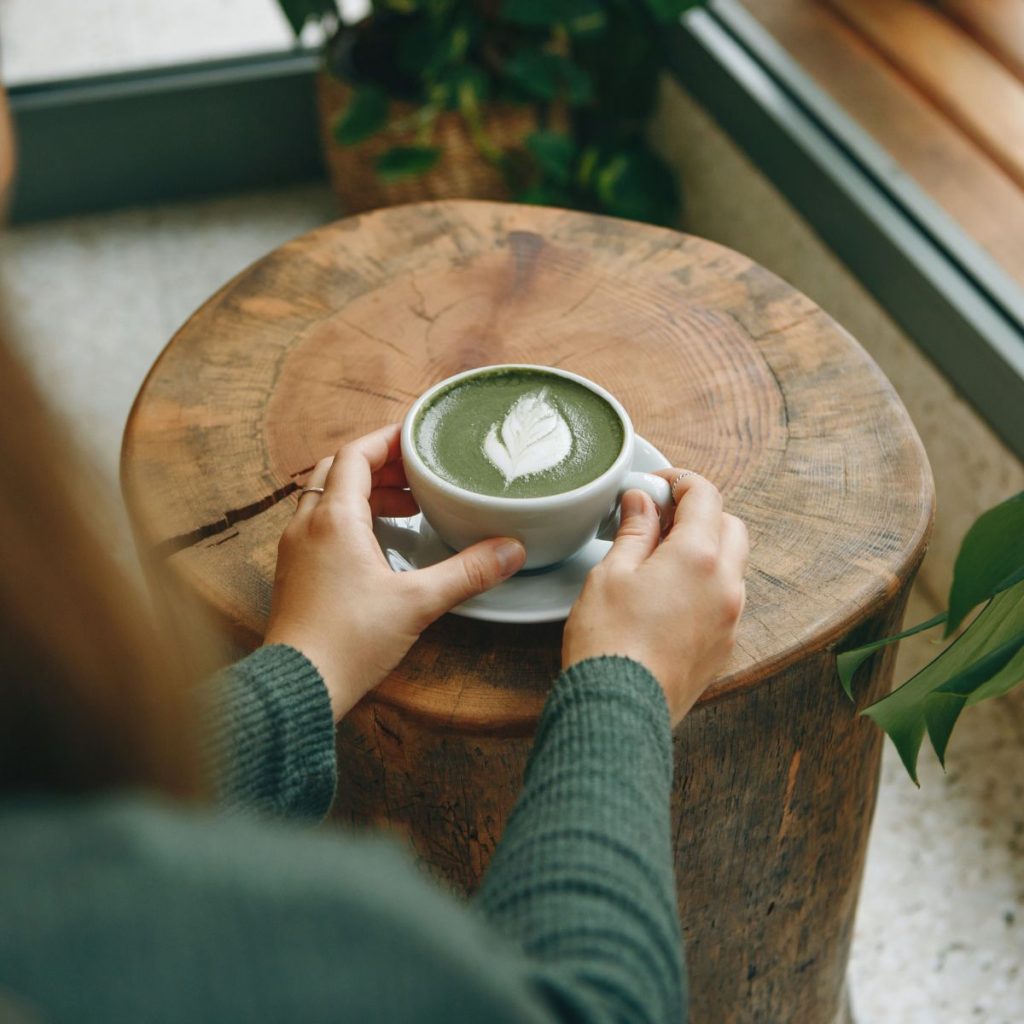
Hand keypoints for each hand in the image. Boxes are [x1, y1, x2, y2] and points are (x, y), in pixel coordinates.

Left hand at [263, 424, 525, 719]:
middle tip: (418, 473)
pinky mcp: (296, 573)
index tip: (417, 436)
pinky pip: (321, 526)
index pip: (356, 454)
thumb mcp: (417, 602)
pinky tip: (379, 542)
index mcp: (334, 519)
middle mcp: (307, 526)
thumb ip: (467, 572)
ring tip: (408, 506)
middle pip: (339, 471)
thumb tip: (512, 550)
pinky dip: (351, 519)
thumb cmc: (348, 642)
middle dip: (380, 466)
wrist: (299, 687)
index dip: (387, 439)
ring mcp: (297, 550)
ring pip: (327, 499)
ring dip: (365, 493)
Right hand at [562, 471, 748, 725]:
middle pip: (730, 527)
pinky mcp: (723, 648)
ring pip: (732, 566)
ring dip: (705, 551)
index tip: (657, 485)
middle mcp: (726, 585)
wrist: (619, 710)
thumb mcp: (610, 574)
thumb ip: (634, 531)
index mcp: (698, 557)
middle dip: (700, 514)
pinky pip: (725, 601)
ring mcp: (730, 619)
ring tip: (660, 559)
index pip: (706, 496)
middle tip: (659, 519)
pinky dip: (705, 585)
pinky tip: (668, 596)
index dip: (680, 482)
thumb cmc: (608, 642)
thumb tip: (642, 502)